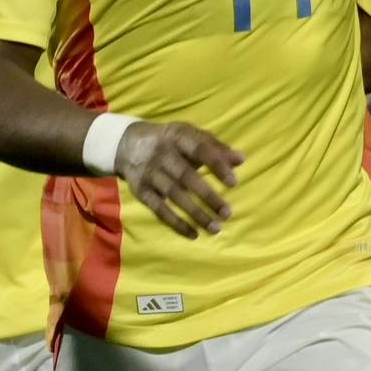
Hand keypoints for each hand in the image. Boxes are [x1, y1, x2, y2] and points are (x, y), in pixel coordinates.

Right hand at [114, 121, 243, 239]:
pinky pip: (159, 209)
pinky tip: (194, 234)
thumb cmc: (171, 142)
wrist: (129, 144)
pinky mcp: (140, 190)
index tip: (233, 183)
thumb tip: (241, 159)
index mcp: (177, 136)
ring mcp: (149, 172)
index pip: (199, 150)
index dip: (216, 165)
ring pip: (174, 195)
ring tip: (216, 228)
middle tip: (227, 213)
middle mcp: (161, 153)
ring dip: (196, 213)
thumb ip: (216, 148)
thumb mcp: (191, 136)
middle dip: (208, 196)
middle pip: (186, 176)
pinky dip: (176, 223)